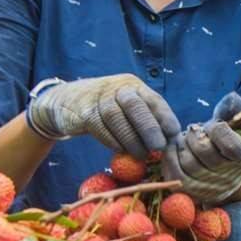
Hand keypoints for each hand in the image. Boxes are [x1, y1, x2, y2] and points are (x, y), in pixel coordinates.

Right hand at [27, 73, 179, 160]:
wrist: (66, 101)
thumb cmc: (105, 109)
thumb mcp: (126, 107)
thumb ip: (145, 119)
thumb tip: (169, 142)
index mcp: (133, 86)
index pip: (154, 100)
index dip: (165, 117)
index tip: (174, 135)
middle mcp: (117, 88)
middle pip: (135, 105)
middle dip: (149, 127)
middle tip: (158, 147)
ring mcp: (98, 97)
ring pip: (116, 117)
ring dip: (130, 138)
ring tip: (141, 154)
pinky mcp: (83, 111)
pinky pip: (99, 126)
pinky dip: (111, 140)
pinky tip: (119, 149)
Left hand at [168, 91, 240, 202]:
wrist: (221, 179)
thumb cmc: (224, 147)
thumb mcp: (230, 129)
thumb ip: (229, 112)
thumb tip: (233, 96)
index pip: (229, 143)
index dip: (216, 129)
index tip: (213, 126)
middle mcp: (228, 176)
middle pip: (203, 150)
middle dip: (195, 135)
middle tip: (194, 132)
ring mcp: (209, 187)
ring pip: (187, 162)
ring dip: (182, 145)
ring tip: (185, 141)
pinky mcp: (191, 193)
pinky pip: (175, 174)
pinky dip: (171, 157)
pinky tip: (174, 149)